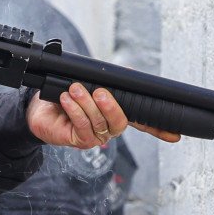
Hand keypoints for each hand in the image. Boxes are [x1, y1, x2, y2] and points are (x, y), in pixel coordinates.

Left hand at [27, 84, 180, 147]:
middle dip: (111, 106)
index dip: (159, 129)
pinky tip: (67, 99)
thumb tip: (129, 73)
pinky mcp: (79, 141)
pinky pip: (82, 127)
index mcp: (115, 114)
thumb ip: (110, 79)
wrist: (38, 109)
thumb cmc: (66, 95)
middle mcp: (108, 128)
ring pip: (99, 122)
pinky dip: (75, 110)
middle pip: (121, 122)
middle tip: (99, 91)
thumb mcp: (89, 83)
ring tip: (74, 89)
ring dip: (87, 103)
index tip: (175, 134)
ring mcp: (95, 137)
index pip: (142, 123)